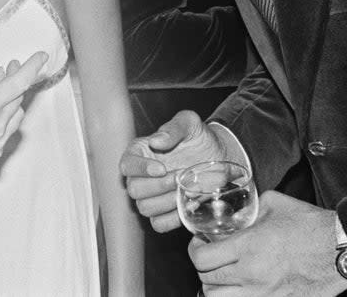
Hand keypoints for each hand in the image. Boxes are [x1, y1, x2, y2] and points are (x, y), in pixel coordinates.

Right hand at [0, 52, 47, 183]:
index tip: (41, 56)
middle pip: (19, 96)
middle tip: (9, 69)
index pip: (20, 81)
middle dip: (16, 79)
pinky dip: (4, 119)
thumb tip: (1, 74)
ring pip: (17, 114)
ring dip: (12, 101)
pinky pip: (8, 131)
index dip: (33, 66)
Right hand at [120, 110, 223, 231]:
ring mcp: (152, 196)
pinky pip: (158, 224)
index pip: (127, 164)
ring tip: (187, 190)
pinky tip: (187, 205)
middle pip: (134, 189)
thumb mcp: (189, 123)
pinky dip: (172, 219)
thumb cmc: (200, 138)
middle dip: (158, 186)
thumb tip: (156, 141)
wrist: (219, 157)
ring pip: (145, 208)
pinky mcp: (165, 213)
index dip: (140, 168)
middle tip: (180, 177)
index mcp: (141, 152)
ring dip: (167, 202)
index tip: (161, 168)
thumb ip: (173, 128)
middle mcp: (142, 176)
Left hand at [189, 191, 346, 295]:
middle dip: (204, 269)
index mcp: (248, 247)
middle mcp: (252, 275)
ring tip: (223, 278)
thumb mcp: (274, 203)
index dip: (194, 251)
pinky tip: (241, 288)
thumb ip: (249, 209)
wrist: (341, 249)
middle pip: (207, 282)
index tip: (200, 244)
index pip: (202, 260)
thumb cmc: (311, 225)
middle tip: (210, 260)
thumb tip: (236, 214)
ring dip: (217, 288)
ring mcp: (264, 295)